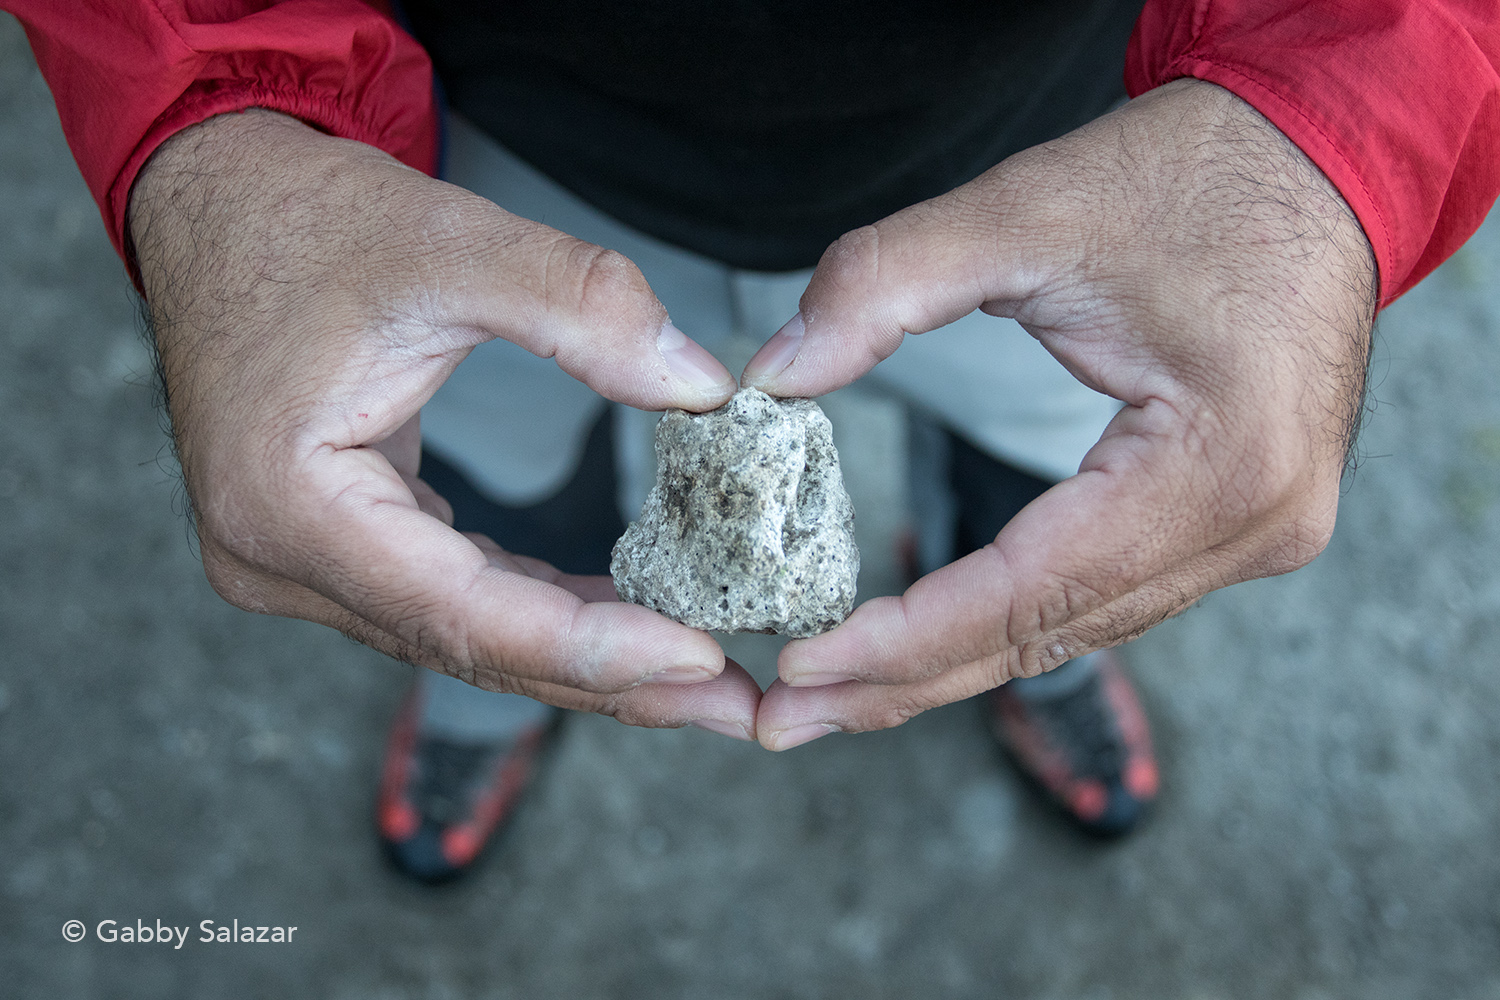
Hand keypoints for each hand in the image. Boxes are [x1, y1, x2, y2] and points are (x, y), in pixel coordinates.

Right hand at [129, 109, 758, 737]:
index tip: (702, 660)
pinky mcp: (332, 549)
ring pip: (468, 640)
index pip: (463, 614)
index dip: (592, 647)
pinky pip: (453, 602)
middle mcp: (279, 563)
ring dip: (587, 659)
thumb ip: (579, 305)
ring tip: (703, 678)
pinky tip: (623, 618)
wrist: (218, 206)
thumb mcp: (446, 241)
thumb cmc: (306, 223)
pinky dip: (540, 613)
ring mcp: (299, 567)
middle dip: (613, 679)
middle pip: (472, 649)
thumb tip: (700, 387)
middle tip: (734, 701)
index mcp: (290, 505)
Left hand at [742, 79, 1376, 749]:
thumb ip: (884, 283)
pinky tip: (925, 640)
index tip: (798, 664)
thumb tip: (772, 373)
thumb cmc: (1186, 175)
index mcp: (1221, 461)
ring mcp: (1258, 534)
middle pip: (1047, 636)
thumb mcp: (1024, 210)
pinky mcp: (1238, 521)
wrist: (1312, 155)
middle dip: (904, 681)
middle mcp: (1255, 525)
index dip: (904, 635)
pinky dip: (1005, 619)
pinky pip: (1103, 595)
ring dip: (947, 663)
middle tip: (781, 720)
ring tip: (829, 694)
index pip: (1030, 590)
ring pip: (1072, 630)